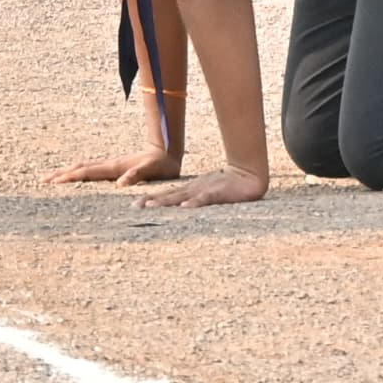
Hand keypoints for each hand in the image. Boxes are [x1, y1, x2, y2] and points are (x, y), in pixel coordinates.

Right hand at [49, 144, 181, 185]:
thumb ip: (136, 175)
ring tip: (54, 178)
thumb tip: (120, 184)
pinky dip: (80, 173)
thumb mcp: (152, 171)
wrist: (166, 151)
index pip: (86, 172)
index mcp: (114, 167)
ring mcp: (111, 165)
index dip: (69, 177)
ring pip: (84, 168)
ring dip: (68, 172)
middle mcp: (109, 165)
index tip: (53, 182)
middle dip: (61, 174)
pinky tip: (77, 178)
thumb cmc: (161, 164)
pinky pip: (92, 170)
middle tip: (43, 180)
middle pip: (79, 168)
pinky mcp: (115, 168)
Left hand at [141, 165, 267, 208]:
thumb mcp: (205, 191)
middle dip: (152, 201)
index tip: (135, 205)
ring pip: (181, 196)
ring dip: (166, 202)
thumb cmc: (225, 185)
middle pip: (169, 196)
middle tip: (135, 206)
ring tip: (151, 207)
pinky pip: (204, 199)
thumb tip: (180, 207)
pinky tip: (185, 207)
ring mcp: (204, 190)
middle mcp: (193, 190)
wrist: (247, 175)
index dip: (151, 199)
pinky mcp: (217, 193)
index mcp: (190, 190)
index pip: (167, 195)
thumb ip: (194, 199)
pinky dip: (194, 203)